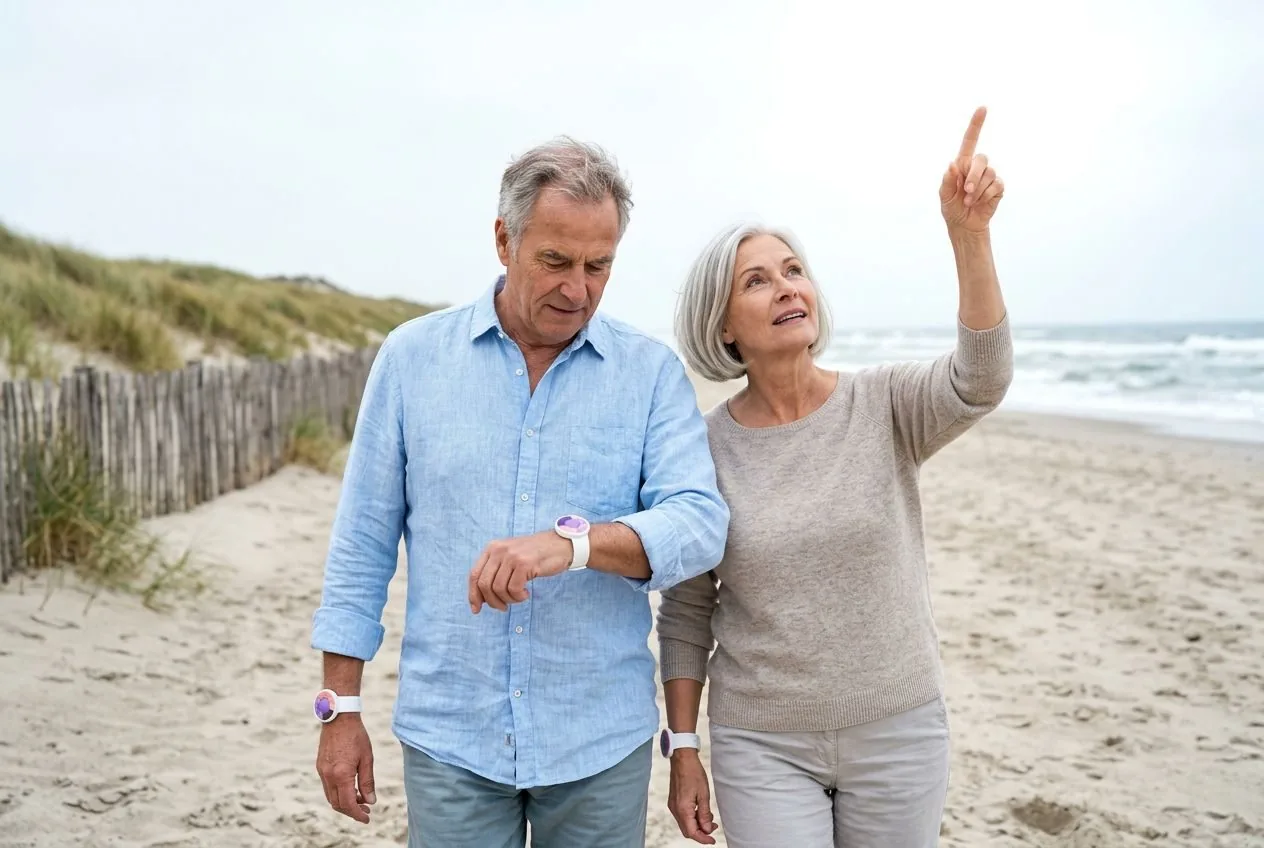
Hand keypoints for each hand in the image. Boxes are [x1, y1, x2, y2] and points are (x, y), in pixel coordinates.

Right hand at [316, 715, 375, 823]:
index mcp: (341, 775)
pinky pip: (327, 787)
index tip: (367, 818)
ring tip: (360, 799)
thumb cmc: (356, 736)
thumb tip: (371, 801)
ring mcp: (322, 771)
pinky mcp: (320, 766)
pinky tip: (350, 787)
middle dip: (351, 811)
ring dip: (344, 802)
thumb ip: (368, 781)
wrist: (339, 717)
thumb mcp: (367, 758)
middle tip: (366, 810)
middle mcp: (328, 776)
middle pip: (337, 804)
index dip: (357, 814)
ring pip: (330, 797)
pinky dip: (338, 792)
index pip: (348, 804)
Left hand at [468, 530, 572, 612]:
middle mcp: (499, 550)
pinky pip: (513, 589)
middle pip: (484, 584)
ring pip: (498, 589)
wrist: (560, 545)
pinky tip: (526, 594)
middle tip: (503, 607)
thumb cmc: (535, 556)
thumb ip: (495, 572)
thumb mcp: (510, 558)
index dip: (473, 595)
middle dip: (492, 601)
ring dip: (508, 600)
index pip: (474, 575)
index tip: (476, 609)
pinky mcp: (524, 563)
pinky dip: (518, 597)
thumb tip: (480, 599)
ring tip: (519, 597)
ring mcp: (512, 556)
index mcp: (492, 548)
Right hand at [668, 751, 717, 843]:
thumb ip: (705, 814)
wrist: (682, 759)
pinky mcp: (674, 801)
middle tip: (713, 827)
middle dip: (701, 832)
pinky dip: (692, 818)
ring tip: (709, 817)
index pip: (692, 833)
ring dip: (697, 824)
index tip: (712, 841)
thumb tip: (707, 829)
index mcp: (683, 809)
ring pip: (685, 824)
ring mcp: (673, 805)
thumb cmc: (693, 773)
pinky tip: (700, 811)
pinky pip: (682, 816)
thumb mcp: (704, 794)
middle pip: (687, 830)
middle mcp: (675, 810)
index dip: (703, 839)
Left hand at [940, 106, 1003, 233]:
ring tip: (969, 201)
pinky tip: (980, 202)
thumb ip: (947, 180)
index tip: (982, 108)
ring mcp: (989, 176)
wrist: (964, 224)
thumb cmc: (951, 207)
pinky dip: (986, 195)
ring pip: (989, 174)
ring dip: (977, 190)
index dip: (976, 124)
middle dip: (973, 176)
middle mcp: (977, 167)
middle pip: (981, 159)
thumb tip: (952, 164)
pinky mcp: (998, 187)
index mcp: (962, 164)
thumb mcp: (944, 196)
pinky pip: (996, 185)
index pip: (970, 140)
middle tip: (965, 191)